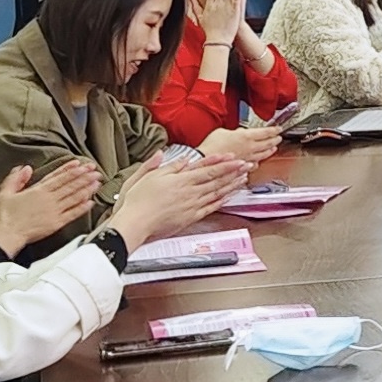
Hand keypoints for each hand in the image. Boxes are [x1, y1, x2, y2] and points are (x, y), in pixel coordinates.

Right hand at [0, 155, 101, 256]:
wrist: (8, 235)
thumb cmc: (5, 216)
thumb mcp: (5, 193)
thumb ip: (16, 179)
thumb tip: (24, 168)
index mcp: (38, 191)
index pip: (58, 177)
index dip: (71, 170)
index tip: (81, 165)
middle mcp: (49, 199)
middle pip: (70, 185)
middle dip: (84, 176)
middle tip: (95, 170)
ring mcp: (54, 211)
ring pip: (74, 197)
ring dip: (87, 189)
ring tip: (97, 183)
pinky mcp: (57, 223)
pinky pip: (73, 214)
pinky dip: (82, 208)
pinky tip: (90, 203)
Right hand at [108, 150, 252, 249]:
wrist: (134, 224)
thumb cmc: (136, 201)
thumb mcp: (146, 176)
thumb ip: (165, 166)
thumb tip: (178, 158)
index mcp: (179, 180)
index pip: (206, 168)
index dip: (222, 162)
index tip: (235, 157)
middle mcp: (189, 192)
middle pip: (216, 179)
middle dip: (233, 171)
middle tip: (247, 164)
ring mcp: (191, 205)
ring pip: (216, 192)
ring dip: (231, 184)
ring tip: (244, 178)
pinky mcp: (190, 217)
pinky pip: (210, 207)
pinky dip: (222, 200)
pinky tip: (229, 196)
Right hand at [204, 121, 285, 166]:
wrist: (205, 160)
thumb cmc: (210, 145)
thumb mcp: (223, 131)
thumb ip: (235, 132)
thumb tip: (240, 132)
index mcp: (246, 136)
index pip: (266, 132)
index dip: (274, 130)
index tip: (278, 129)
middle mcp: (249, 148)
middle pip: (267, 143)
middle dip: (274, 140)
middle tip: (279, 137)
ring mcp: (247, 158)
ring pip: (263, 155)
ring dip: (269, 151)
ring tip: (273, 149)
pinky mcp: (242, 167)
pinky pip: (254, 165)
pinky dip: (258, 162)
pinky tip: (258, 162)